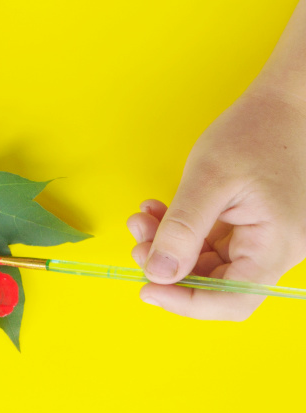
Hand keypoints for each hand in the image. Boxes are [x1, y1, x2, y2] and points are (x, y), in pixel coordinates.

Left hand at [126, 85, 305, 318]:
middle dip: (170, 269)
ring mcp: (263, 243)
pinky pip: (211, 246)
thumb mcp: (211, 178)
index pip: (232, 301)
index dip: (186, 302)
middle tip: (139, 244)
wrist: (284, 100)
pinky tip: (159, 213)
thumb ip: (183, 230)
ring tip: (143, 221)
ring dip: (169, 249)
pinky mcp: (251, 231)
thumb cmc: (258, 130)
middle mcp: (275, 252)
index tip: (147, 289)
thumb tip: (159, 273)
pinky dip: (181, 234)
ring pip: (208, 266)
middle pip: (216, 286)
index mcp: (276, 245)